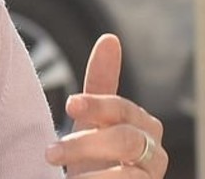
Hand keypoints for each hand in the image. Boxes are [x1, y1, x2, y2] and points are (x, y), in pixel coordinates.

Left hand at [45, 34, 167, 177]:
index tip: (69, 104)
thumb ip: (101, 82)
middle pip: (124, 138)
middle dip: (84, 144)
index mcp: (142, 123)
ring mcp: (152, 174)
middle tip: (50, 152)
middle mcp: (154, 149)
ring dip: (88, 171)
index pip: (121, 108)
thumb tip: (110, 38)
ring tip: (58, 170)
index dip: (95, 104)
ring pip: (127, 168)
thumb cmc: (96, 155)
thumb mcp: (93, 119)